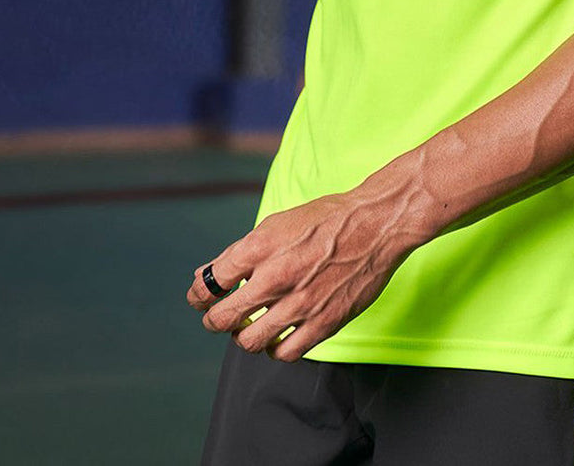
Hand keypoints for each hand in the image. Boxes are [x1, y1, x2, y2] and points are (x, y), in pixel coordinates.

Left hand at [185, 190, 418, 360]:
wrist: (374, 225)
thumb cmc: (326, 220)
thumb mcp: (277, 223)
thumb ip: (242, 252)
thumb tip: (208, 274)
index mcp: (261, 246)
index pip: (211, 282)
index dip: (198, 294)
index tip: (200, 298)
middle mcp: (276, 277)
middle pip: (222, 317)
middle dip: (213, 320)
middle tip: (217, 317)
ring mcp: (299, 303)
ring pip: (249, 341)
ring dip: (241, 336)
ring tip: (247, 327)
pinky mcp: (322, 323)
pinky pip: (284, 352)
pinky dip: (274, 349)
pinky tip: (277, 336)